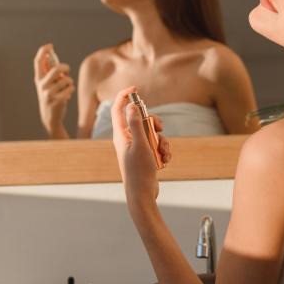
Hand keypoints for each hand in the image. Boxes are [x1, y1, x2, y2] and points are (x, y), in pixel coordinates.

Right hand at [33, 43, 73, 136]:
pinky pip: (70, 89)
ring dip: (69, 83)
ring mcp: (49, 93)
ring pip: (66, 80)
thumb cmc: (51, 97)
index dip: (43, 51)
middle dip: (65, 68)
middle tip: (67, 70)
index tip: (50, 45)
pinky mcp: (57, 101)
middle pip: (56, 69)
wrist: (50, 118)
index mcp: (38, 79)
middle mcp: (41, 85)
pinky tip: (67, 95)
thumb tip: (50, 54)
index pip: (38, 62)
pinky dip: (71, 90)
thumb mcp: (47, 84)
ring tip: (66, 88)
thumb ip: (49, 71)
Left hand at [111, 85, 171, 204]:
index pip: (118, 109)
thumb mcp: (140, 145)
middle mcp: (127, 140)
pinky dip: (163, 151)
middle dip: (154, 123)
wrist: (143, 194)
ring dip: (162, 141)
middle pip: (141, 120)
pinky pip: (157, 146)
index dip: (124, 96)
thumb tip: (132, 105)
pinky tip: (164, 161)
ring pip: (152, 134)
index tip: (135, 88)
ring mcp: (137, 148)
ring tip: (163, 154)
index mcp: (121, 135)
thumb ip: (136, 124)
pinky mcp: (145, 155)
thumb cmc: (139, 172)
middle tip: (159, 128)